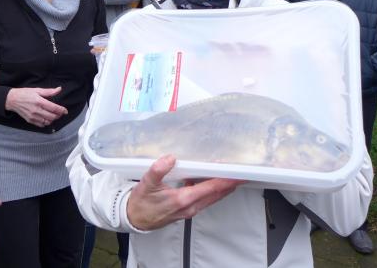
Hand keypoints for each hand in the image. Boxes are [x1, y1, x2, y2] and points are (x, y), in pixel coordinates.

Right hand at [6, 87, 67, 127]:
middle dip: (58, 115)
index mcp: (39, 101)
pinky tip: (46, 118)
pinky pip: (41, 125)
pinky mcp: (30, 120)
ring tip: (54, 115)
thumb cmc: (25, 93)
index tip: (65, 111)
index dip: (61, 110)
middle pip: (52, 116)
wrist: (12, 100)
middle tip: (60, 113)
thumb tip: (59, 89)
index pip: (54, 108)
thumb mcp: (37, 90)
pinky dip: (46, 123)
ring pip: (47, 122)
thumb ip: (49, 91)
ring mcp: (33, 116)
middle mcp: (36, 110)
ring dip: (52, 119)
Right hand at [126, 155, 242, 230]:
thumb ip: (158, 170)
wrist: (135, 219)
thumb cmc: (141, 203)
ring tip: (231, 176)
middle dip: (230, 183)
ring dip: (223, 187)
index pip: (211, 188)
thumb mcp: (146, 184)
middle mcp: (190, 207)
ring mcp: (189, 210)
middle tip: (241, 173)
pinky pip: (205, 200)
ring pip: (212, 198)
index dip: (226, 180)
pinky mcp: (187, 210)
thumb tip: (170, 159)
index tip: (238, 174)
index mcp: (183, 199)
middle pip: (217, 194)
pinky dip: (212, 190)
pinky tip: (210, 181)